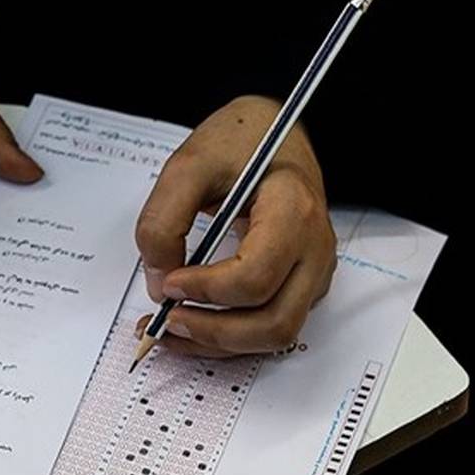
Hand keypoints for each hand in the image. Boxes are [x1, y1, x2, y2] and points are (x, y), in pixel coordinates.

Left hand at [134, 97, 336, 355]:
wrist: (273, 131)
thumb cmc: (240, 140)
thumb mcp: (188, 165)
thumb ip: (163, 223)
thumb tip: (159, 285)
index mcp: (293, 212)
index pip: (255, 276)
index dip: (206, 289)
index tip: (169, 282)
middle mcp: (314, 249)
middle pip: (274, 323)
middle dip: (213, 332)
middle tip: (165, 319)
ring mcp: (313, 271)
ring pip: (275, 335)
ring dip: (219, 344)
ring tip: (169, 329)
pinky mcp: (301, 284)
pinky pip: (269, 326)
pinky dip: (228, 336)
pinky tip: (190, 323)